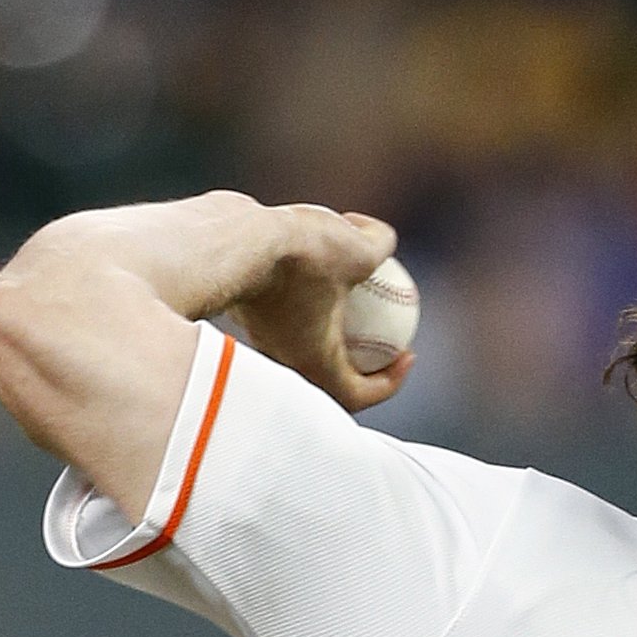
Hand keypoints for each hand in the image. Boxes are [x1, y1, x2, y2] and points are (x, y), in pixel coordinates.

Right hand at [228, 204, 416, 413]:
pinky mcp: (246, 313)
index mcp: (314, 368)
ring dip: (329, 327)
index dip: (392, 382)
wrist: (227, 241)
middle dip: (359, 364)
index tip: (408, 353)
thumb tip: (386, 244)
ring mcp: (261, 340)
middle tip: (384, 337)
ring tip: (350, 293)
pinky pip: (284, 314)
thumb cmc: (299, 255)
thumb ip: (379, 247)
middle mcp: (283, 363)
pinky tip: (313, 260)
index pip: (360, 395)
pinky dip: (304, 299)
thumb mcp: (357, 249)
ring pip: (303, 343)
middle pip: (329, 377)